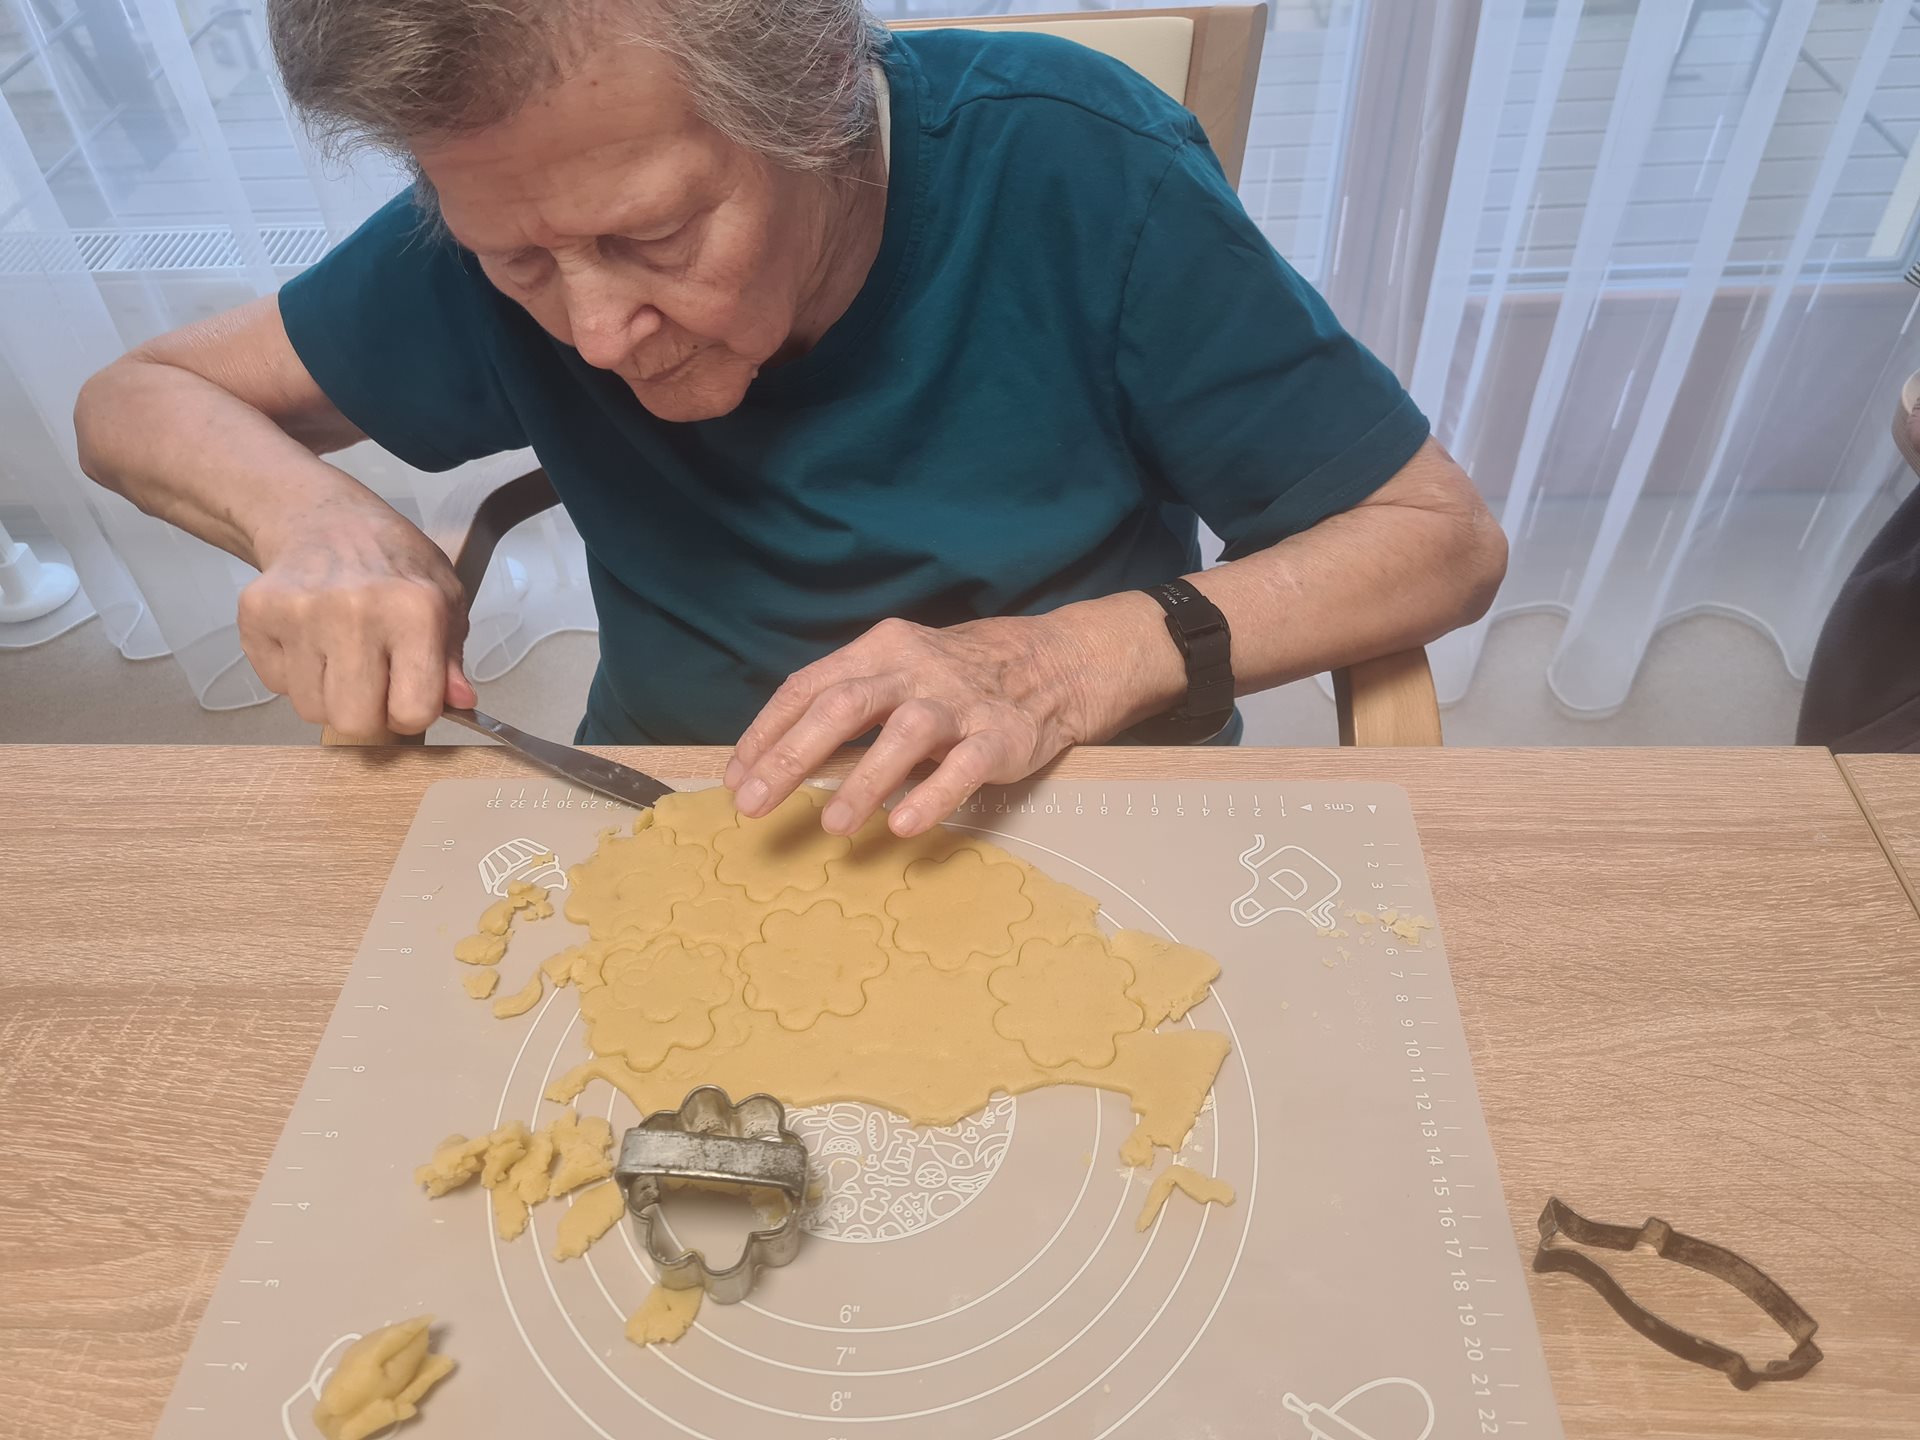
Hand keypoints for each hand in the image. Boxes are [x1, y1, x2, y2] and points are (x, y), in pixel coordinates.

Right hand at [238, 491, 473, 736]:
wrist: (324, 519)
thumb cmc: (395, 564)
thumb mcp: (445, 600)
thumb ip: (451, 658)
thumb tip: (462, 702)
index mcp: (413, 610)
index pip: (412, 711)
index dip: (413, 713)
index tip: (409, 693)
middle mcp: (354, 612)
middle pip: (354, 722)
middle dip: (368, 715)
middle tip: (373, 684)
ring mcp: (299, 613)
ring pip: (311, 710)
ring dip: (328, 696)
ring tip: (341, 655)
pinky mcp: (256, 615)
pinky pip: (275, 686)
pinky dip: (293, 675)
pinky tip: (310, 639)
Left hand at [727, 610, 1166, 838]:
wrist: (1054, 662)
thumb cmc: (956, 677)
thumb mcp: (898, 670)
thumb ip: (847, 703)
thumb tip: (777, 761)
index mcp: (879, 650)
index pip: (808, 686)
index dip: (767, 733)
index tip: (736, 778)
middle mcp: (914, 670)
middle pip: (843, 705)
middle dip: (792, 755)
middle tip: (754, 803)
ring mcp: (959, 702)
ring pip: (904, 733)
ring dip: (863, 780)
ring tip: (832, 826)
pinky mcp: (1002, 735)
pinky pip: (965, 765)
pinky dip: (934, 795)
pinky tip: (904, 826)